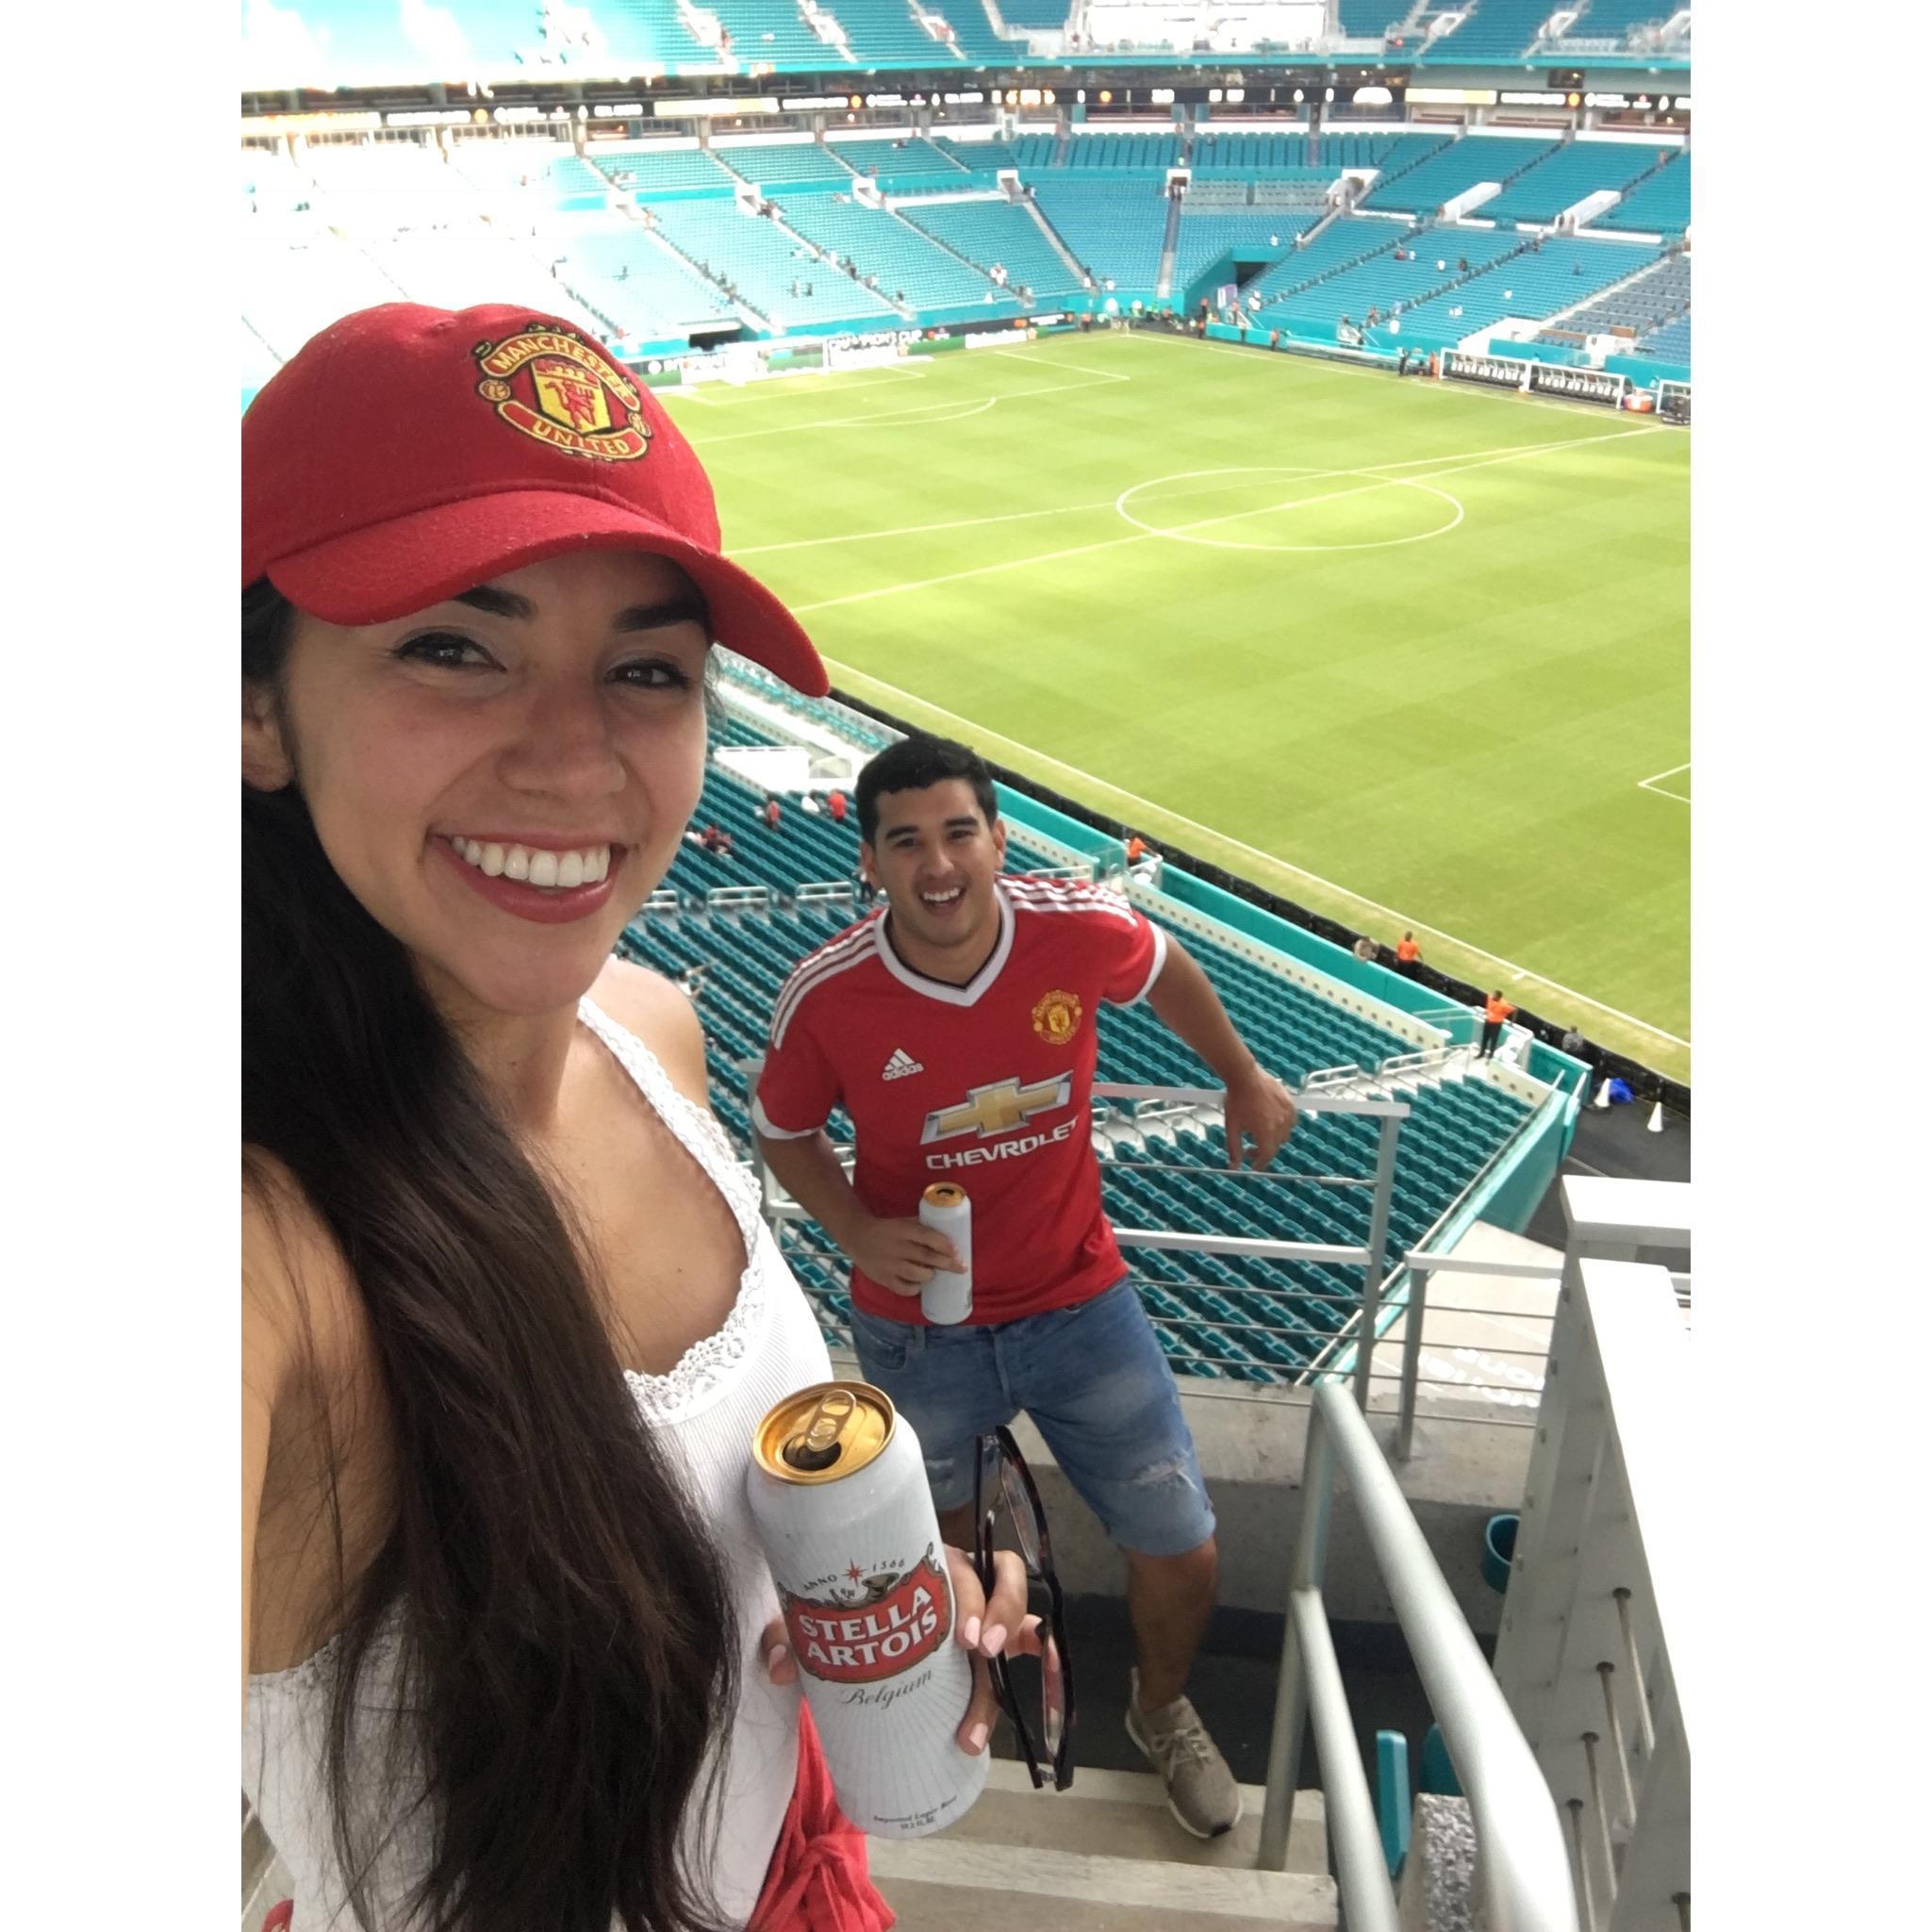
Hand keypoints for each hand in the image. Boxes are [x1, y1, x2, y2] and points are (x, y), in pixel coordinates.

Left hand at [757, 1545, 1042, 1754]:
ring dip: (1014, 1641)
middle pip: (995, 1585)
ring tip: (979, 1718)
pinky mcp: (990, 1635)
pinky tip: (1045, 1663)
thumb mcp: (820, 1618)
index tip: (963, 1639)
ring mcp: (980, 1606)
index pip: (959, 1566)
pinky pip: (1027, 1633)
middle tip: (978, 1655)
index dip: (972, 1597)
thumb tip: (779, 1667)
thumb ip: (795, 1634)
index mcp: (924, 1563)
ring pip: (1017, 1609)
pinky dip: (1040, 1642)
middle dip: (998, 1617)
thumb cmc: (848, 1608)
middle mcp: (960, 1578)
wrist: (858, 1618)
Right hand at [849, 1216, 965, 1298]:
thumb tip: (950, 1234)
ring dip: (929, 1275)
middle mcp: (896, 1247)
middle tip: (961, 1267)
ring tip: (933, 1273)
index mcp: (902, 1230)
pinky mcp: (883, 1278)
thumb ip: (921, 1227)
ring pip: (916, 1274)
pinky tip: (918, 1284)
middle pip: (926, 1256)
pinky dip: (914, 1288)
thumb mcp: (902, 1222)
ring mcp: (889, 1264)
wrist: (857, 1237)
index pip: (927, 1236)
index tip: (957, 1250)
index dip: (944, 1244)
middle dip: (947, 1263)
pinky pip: (903, 1288)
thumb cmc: (887, 1230)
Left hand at [1224, 1067, 1298, 1170]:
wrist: (1245, 1076)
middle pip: (1275, 1146)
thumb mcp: (1231, 1126)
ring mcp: (1287, 1113)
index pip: (1267, 1155)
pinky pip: (1291, 1121)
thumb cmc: (1236, 1099)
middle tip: (1250, 1148)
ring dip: (1273, 1138)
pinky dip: (1283, 1125)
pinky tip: (1272, 1121)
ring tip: (1260, 1132)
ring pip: (1284, 1135)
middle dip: (1262, 1150)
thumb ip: (1234, 1148)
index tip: (1254, 1166)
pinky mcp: (1290, 1104)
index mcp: (1265, 1131)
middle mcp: (1279, 1124)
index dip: (1260, 1163)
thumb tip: (1233, 1166)